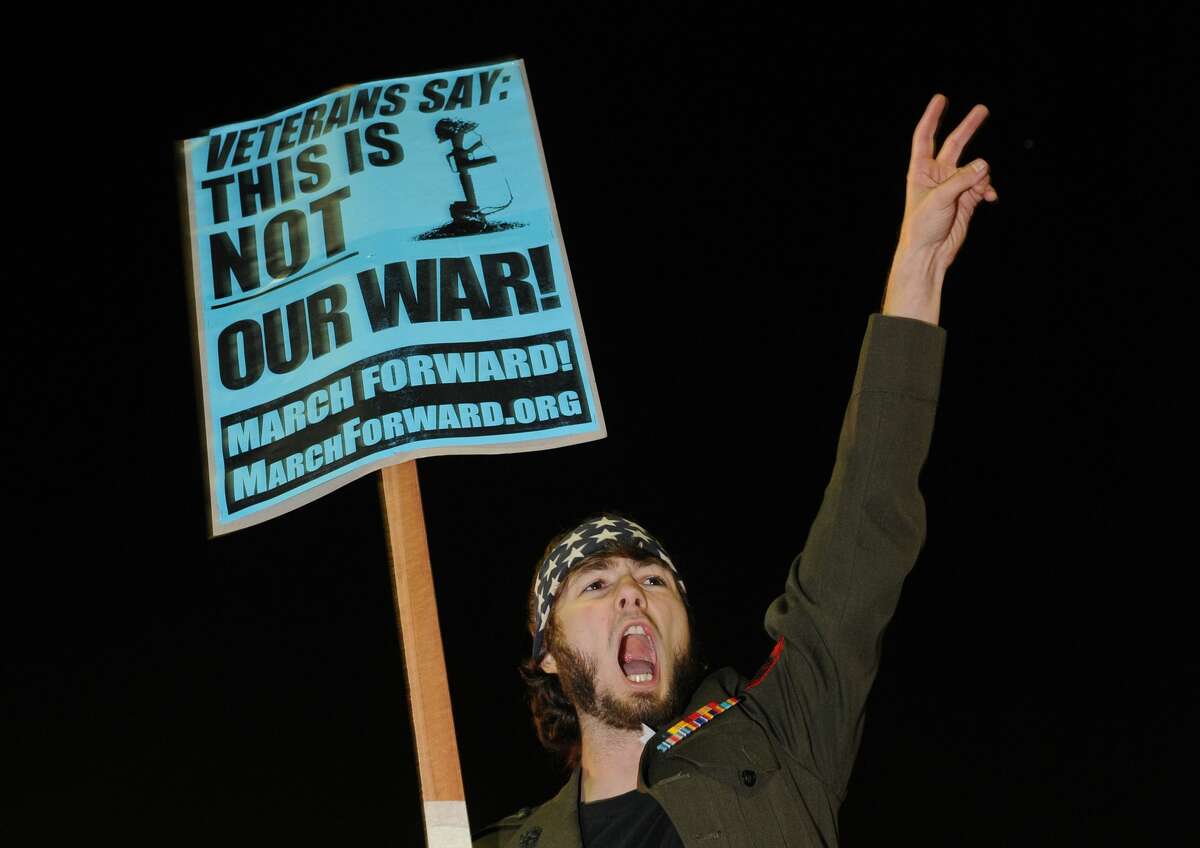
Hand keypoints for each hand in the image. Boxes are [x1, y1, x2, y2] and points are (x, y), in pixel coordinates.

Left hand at [882, 93, 996, 324]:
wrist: (928, 254)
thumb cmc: (922, 227)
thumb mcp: (939, 199)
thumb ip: (962, 180)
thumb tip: (984, 164)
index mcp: (921, 171)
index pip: (925, 137)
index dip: (932, 118)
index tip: (941, 99)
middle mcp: (938, 175)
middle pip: (955, 144)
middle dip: (968, 127)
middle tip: (982, 109)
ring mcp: (954, 187)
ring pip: (976, 168)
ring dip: (982, 175)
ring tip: (981, 190)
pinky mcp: (967, 200)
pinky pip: (983, 185)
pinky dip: (988, 189)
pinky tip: (989, 197)